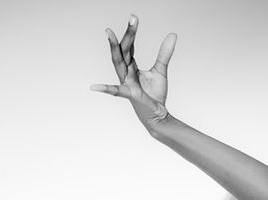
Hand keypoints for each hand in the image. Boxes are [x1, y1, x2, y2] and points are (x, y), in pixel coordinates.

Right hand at [90, 14, 176, 129]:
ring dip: (114, 48)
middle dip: (127, 35)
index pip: (129, 46)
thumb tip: (173, 34)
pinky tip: (95, 87)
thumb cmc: (155, 95)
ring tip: (108, 33)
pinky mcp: (130, 95)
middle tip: (132, 18)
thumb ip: (164, 53)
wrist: (158, 115)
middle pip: (124, 50)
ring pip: (119, 63)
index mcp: (131, 66)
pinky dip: (106, 89)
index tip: (133, 17)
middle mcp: (126, 73)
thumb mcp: (160, 70)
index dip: (131, 32)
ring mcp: (126, 83)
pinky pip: (117, 92)